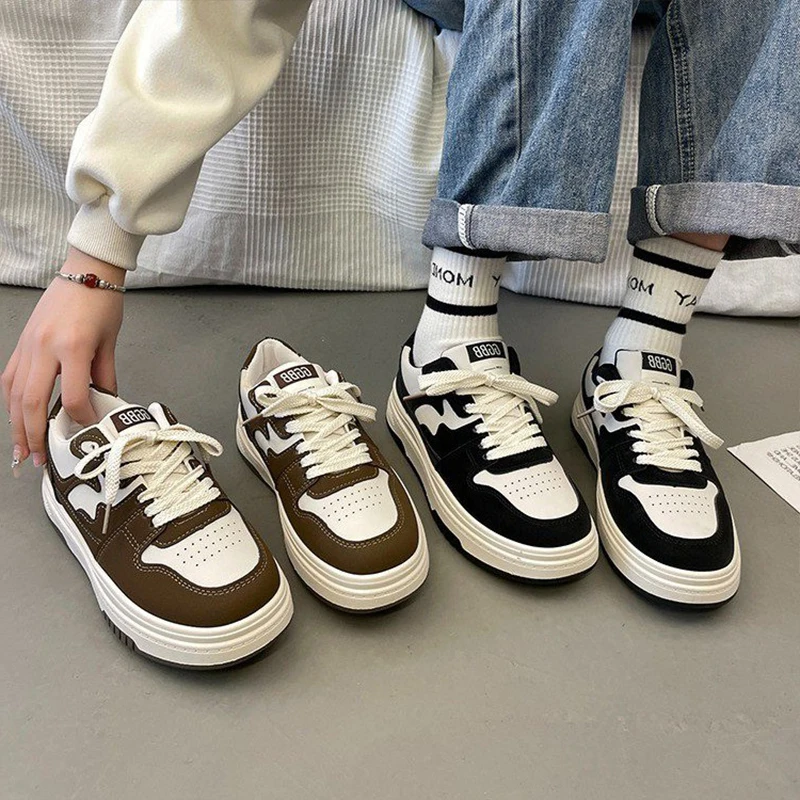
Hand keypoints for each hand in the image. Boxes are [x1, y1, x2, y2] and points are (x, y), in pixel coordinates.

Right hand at [2, 247, 124, 472]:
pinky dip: (10, 401)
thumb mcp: (110, 342)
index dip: (80, 419)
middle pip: (32, 402)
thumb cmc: (102, 303)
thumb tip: (105, 405)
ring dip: (16, 424)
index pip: (72, 397)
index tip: (89, 430)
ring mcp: (28, 345)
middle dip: (35, 435)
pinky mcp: (21, 343)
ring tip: (23, 449)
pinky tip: (15, 418)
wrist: (86, 272)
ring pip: (14, 394)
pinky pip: (10, 378)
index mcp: (72, 347)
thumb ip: (105, 376)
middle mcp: (44, 348)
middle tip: (41, 459)